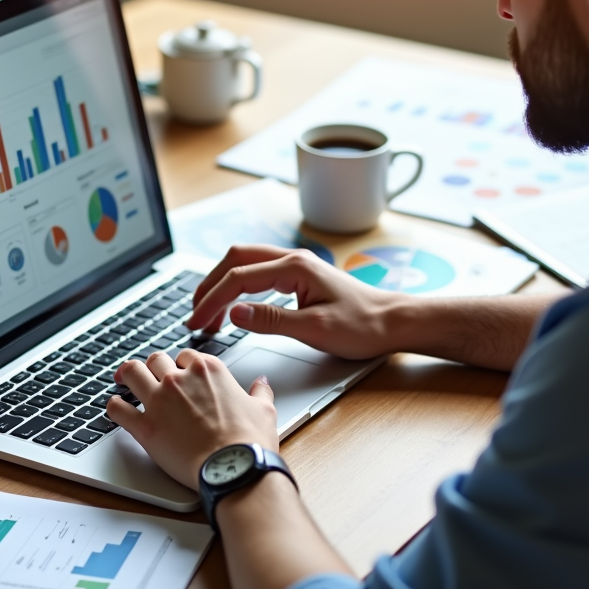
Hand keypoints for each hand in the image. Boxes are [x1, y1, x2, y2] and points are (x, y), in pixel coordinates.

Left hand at [106, 349, 278, 489]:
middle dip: (154, 367)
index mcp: (207, 369)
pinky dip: (114, 406)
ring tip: (124, 381)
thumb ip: (260, 392)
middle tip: (151, 376)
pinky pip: (117, 408)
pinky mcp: (145, 427)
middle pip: (156, 360)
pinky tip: (117, 408)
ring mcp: (159, 401)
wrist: (234, 468)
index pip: (185, 355)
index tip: (180, 374)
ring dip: (128, 376)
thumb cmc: (249, 441)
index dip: (181, 365)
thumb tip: (261, 383)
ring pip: (131, 372)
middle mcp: (179, 379)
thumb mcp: (264, 409)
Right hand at [186, 245, 401, 359]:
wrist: (394, 322)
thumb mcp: (316, 329)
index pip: (238, 278)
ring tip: (207, 313)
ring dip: (221, 285)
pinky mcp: (299, 277)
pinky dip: (237, 287)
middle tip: (194, 315)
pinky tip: (233, 306)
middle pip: (235, 260)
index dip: (212, 300)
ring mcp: (296, 266)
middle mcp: (293, 259)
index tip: (196, 322)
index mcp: (295, 267)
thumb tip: (235, 312)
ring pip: (245, 264)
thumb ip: (272, 320)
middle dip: (209, 286)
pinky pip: (258, 273)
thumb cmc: (363, 326)